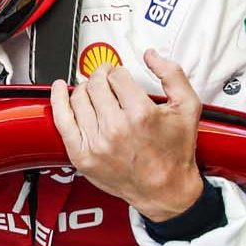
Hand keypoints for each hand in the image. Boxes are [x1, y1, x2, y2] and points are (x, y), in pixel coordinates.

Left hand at [50, 48, 204, 221]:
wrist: (165, 190)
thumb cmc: (176, 153)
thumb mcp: (188, 108)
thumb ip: (172, 74)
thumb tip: (151, 55)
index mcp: (140, 114)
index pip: (116, 76)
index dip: (119, 72)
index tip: (121, 76)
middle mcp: (116, 129)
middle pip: (96, 85)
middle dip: (101, 76)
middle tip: (106, 78)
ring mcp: (96, 144)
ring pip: (79, 98)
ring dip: (85, 88)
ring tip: (93, 89)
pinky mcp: (82, 156)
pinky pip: (62, 121)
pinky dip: (58, 101)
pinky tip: (59, 89)